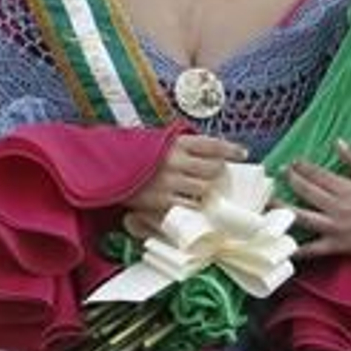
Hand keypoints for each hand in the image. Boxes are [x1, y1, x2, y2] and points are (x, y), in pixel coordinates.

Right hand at [121, 134, 246, 236]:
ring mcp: (168, 181)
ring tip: (208, 194)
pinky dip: (196, 208)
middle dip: (220, 175)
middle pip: (214, 168)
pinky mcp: (161, 200)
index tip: (243, 154)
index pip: (212, 144)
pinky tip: (196, 207)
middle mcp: (175, 159)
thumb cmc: (141, 156)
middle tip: (219, 179)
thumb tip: (217, 156)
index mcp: (177, 143)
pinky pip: (189, 206)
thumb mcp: (162, 144)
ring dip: (210, 192)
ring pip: (204, 188)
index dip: (231, 149)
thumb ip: (186, 148)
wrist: (107, 167)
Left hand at [286, 140, 350, 263]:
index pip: (318, 174)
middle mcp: (337, 207)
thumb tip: (338, 141)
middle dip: (290, 180)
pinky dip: (297, 249)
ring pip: (302, 217)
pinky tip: (282, 245)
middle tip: (279, 173)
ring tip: (268, 202)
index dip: (302, 166)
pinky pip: (313, 249)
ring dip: (283, 209)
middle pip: (307, 192)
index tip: (292, 161)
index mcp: (347, 189)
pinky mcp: (336, 246)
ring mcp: (335, 228)